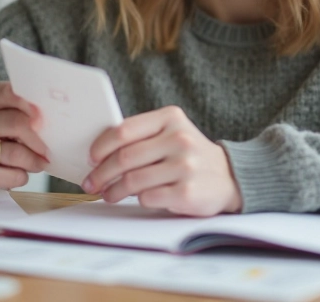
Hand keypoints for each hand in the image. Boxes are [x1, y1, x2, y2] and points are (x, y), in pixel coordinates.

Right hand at [0, 82, 48, 200]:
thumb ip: (13, 112)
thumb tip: (49, 121)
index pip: (8, 92)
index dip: (31, 103)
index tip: (45, 116)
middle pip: (18, 124)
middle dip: (39, 139)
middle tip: (48, 150)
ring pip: (17, 153)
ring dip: (34, 161)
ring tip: (38, 163)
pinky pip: (12, 175)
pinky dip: (21, 176)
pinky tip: (15, 174)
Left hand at [82, 106, 242, 216]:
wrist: (228, 177)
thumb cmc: (188, 155)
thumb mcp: (171, 133)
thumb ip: (141, 136)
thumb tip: (98, 152)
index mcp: (170, 118)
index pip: (124, 130)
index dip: (100, 146)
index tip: (91, 158)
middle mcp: (179, 139)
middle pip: (125, 157)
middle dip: (101, 173)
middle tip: (91, 182)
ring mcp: (185, 166)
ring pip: (133, 180)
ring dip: (113, 190)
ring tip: (108, 194)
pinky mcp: (187, 192)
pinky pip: (148, 197)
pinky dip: (138, 200)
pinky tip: (137, 199)